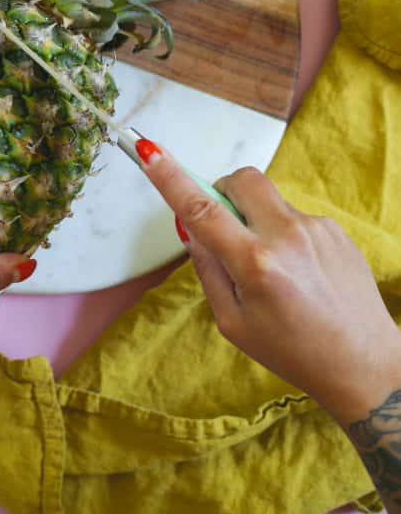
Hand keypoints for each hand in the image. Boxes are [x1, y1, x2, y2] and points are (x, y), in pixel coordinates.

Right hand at [137, 142, 400, 425]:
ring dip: (258, 221)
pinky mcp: (335, 229)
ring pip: (270, 201)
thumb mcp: (233, 323)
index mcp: (256, 265)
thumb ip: (208, 269)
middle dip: (224, 191)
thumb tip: (190, 227)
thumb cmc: (293, 351)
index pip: (202, 210)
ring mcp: (316, 228)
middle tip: (224, 225)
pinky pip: (294, 217)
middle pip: (242, 180)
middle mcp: (287, 237)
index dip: (170, 177)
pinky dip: (284, 235)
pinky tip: (299, 273)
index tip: (149, 150)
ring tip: (273, 271)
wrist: (364, 362)